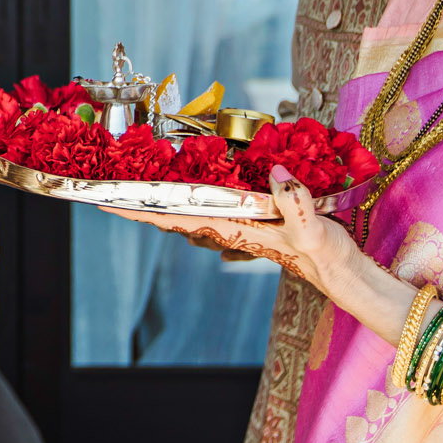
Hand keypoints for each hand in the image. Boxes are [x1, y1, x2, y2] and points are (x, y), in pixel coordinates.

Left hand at [103, 165, 361, 291]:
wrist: (339, 270)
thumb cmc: (324, 254)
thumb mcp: (312, 230)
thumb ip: (296, 203)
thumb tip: (275, 172)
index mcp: (230, 227)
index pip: (173, 216)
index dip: (138, 209)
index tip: (104, 201)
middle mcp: (226, 226)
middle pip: (170, 213)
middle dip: (138, 202)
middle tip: (106, 186)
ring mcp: (236, 224)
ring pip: (187, 211)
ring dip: (162, 200)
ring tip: (136, 183)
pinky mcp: (251, 219)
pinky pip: (210, 206)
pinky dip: (192, 196)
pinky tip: (190, 185)